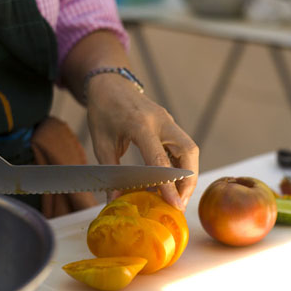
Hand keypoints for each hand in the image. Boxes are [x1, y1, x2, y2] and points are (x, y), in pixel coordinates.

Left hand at [86, 74, 198, 210]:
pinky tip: (171, 181)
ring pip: (190, 148)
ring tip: (177, 197)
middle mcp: (161, 121)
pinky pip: (182, 145)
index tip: (175, 206)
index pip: (160, 159)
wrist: (109, 84)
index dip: (168, 186)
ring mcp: (168, 120)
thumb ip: (111, 171)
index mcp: (141, 124)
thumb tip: (115, 200)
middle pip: (189, 151)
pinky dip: (181, 165)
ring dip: (188, 174)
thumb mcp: (101, 142)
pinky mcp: (169, 123)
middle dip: (189, 180)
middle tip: (180, 204)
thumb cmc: (102, 110)